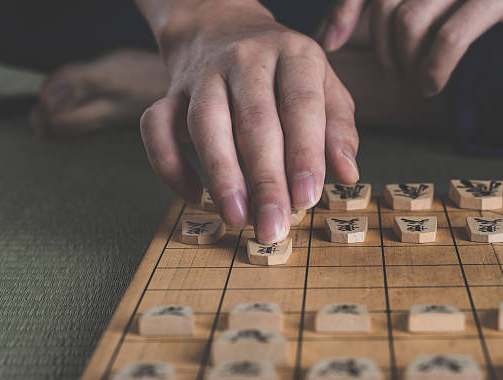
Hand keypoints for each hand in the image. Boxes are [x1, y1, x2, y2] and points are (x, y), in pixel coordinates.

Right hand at [139, 0, 359, 243]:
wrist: (222, 29)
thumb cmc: (284, 73)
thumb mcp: (324, 86)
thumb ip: (338, 128)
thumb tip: (347, 174)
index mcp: (294, 54)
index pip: (301, 105)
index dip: (304, 154)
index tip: (307, 199)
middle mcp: (246, 59)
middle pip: (254, 121)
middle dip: (265, 180)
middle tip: (273, 227)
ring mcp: (203, 74)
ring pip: (206, 124)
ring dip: (221, 176)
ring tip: (237, 219)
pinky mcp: (169, 92)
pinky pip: (156, 128)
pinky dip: (169, 165)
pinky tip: (193, 196)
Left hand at [322, 0, 502, 94]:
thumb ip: (405, 4)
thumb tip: (334, 36)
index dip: (345, 11)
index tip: (331, 45)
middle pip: (387, 9)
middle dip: (385, 54)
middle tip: (398, 81)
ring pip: (409, 22)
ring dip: (407, 66)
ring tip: (419, 86)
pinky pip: (448, 37)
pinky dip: (433, 68)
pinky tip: (433, 85)